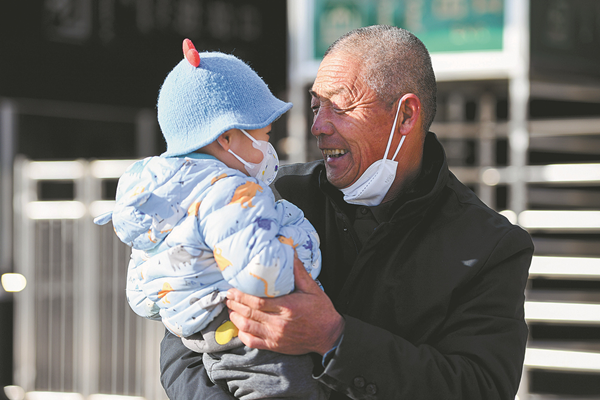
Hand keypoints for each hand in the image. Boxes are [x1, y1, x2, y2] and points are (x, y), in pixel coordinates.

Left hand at [226, 255, 344, 355]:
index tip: (234, 289)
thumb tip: (289, 250)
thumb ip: (298, 271)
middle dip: (235, 304)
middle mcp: (279, 323)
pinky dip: (242, 334)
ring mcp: (276, 336)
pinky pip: (252, 342)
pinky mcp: (275, 346)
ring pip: (247, 328)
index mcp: (287, 307)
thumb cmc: (321, 310)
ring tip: (231, 308)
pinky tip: (239, 326)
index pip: (257, 302)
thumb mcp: (312, 288)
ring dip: (235, 318)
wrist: (329, 335)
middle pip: (249, 314)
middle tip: (228, 296)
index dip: (242, 296)